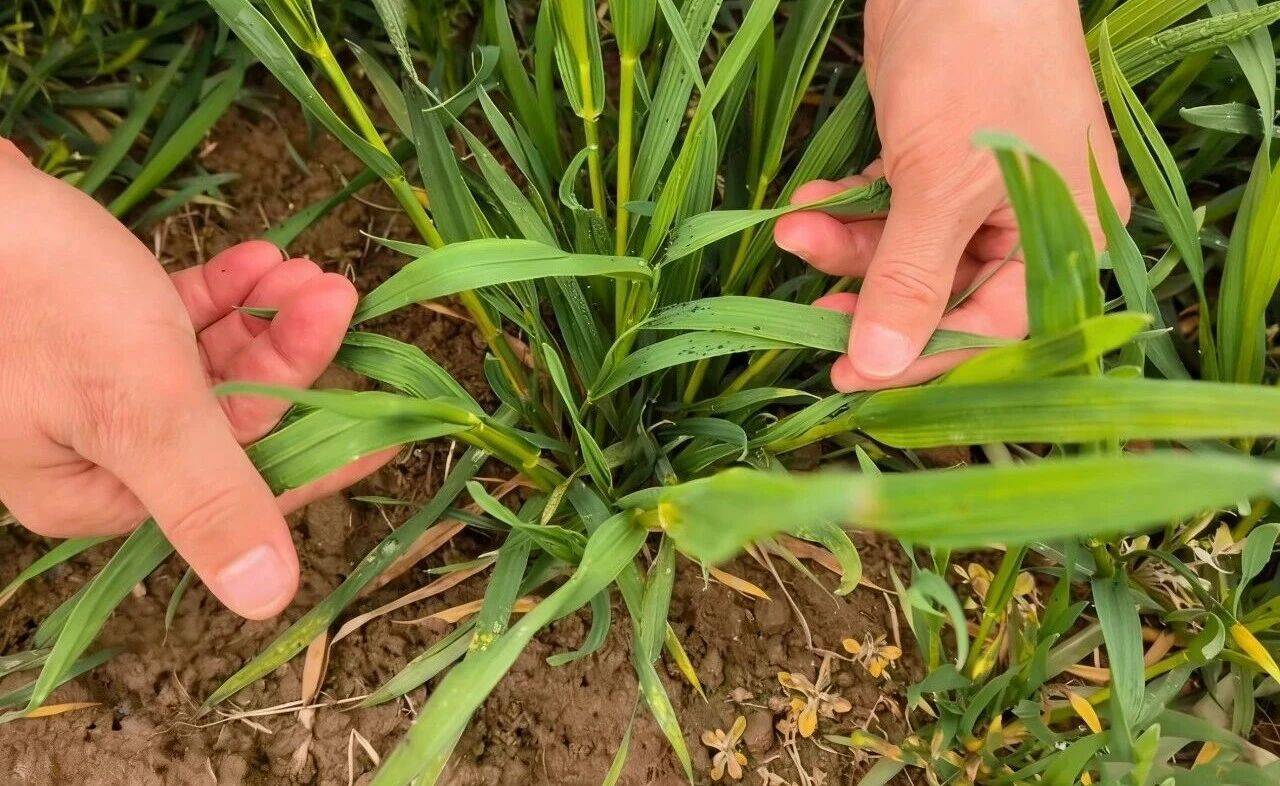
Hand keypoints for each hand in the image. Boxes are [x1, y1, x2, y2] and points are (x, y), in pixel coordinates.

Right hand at [0, 140, 386, 618]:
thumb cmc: (36, 297)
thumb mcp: (138, 406)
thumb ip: (208, 497)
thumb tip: (267, 601)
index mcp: (99, 489)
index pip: (239, 491)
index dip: (321, 456)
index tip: (392, 430)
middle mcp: (94, 448)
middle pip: (231, 416)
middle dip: (293, 356)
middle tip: (338, 295)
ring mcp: (90, 384)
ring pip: (210, 363)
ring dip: (266, 316)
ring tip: (307, 271)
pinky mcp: (87, 322)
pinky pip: (174, 321)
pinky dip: (221, 294)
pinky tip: (258, 257)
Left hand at [775, 0, 1129, 390]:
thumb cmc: (976, 61)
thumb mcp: (940, 183)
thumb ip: (909, 278)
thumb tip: (878, 365)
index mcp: (1064, 234)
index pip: (995, 328)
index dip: (921, 358)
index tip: (851, 377)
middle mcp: (1029, 221)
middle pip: (944, 295)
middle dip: (871, 296)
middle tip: (809, 315)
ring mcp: (978, 190)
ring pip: (907, 253)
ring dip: (845, 249)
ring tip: (793, 231)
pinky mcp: (933, 161)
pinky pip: (889, 211)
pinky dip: (848, 211)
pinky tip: (805, 206)